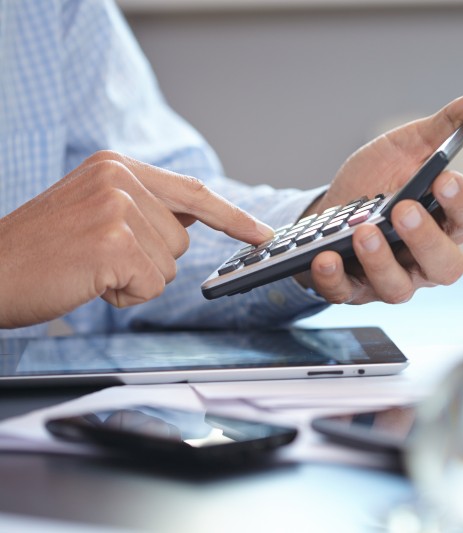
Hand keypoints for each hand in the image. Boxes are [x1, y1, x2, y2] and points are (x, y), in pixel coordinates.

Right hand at [0, 151, 272, 327]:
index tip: (263, 234)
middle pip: (181, 237)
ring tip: (88, 266)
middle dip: (148, 259)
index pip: (192, 191)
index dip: (232, 216)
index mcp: (116, 165)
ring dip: (134, 277)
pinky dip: (124, 294)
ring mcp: (117, 207)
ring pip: (169, 264)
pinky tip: (89, 281)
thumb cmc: (40, 251)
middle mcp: (119, 177)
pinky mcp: (113, 241)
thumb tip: (192, 217)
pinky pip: (151, 284)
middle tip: (96, 256)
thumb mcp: (93, 209)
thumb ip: (143, 206)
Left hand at [298, 86, 462, 303]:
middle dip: (425, 240)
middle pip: (444, 266)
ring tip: (362, 231)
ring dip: (381, 261)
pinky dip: (335, 279)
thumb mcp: (412, 145)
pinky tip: (325, 256)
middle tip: (404, 209)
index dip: (461, 202)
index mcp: (446, 222)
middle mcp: (424, 258)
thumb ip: (451, 124)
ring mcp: (389, 277)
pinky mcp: (352, 289)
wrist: (330, 207)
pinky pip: (347, 294)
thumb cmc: (379, 180)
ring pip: (398, 288)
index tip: (444, 177)